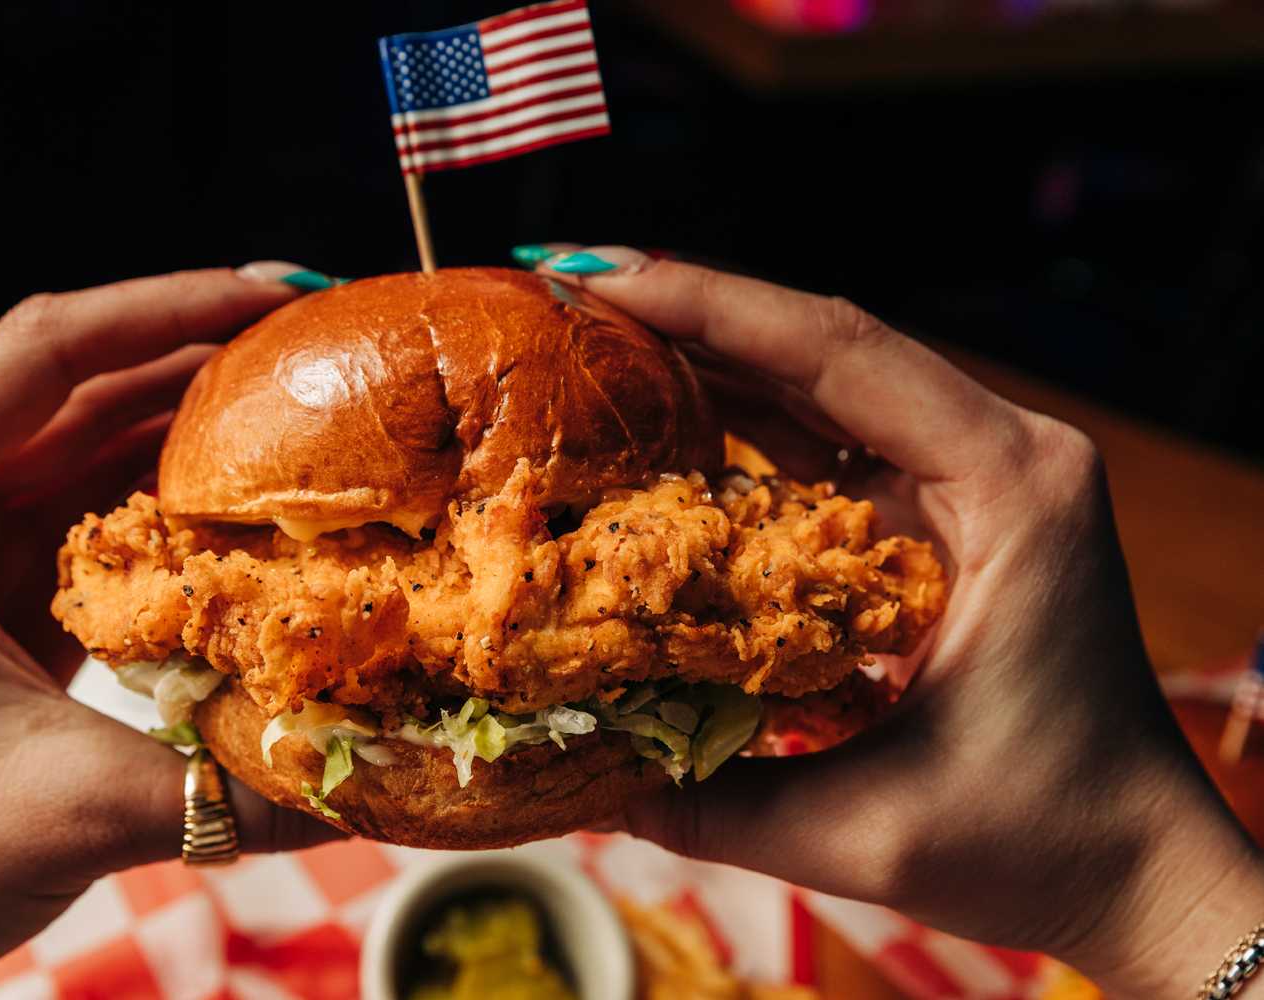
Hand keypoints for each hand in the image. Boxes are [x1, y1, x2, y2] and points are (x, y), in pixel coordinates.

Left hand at [0, 264, 342, 998]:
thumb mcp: (63, 809)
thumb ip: (229, 785)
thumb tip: (383, 783)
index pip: (46, 351)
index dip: (173, 308)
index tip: (285, 295)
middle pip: (73, 382)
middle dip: (199, 358)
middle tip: (321, 353)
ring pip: (83, 443)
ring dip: (190, 429)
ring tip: (304, 418)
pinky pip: (85, 513)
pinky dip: (165, 504)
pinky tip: (244, 508)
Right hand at [531, 245, 1263, 998]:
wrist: (1136, 864)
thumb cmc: (1039, 840)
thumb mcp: (869, 833)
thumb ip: (715, 804)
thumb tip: (576, 772)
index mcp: (1008, 488)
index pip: (839, 355)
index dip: (711, 306)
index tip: (598, 278)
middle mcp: (997, 455)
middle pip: (820, 348)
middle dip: (688, 315)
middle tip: (561, 295)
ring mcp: (972, 478)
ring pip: (818, 386)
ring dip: (706, 360)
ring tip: (588, 338)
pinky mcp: (943, 514)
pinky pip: (826, 444)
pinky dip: (738, 427)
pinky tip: (654, 420)